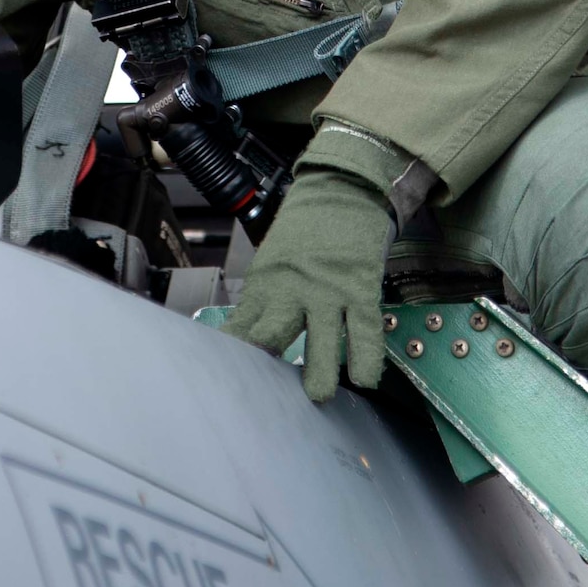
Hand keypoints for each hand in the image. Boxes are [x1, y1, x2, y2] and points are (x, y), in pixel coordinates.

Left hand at [226, 169, 392, 402]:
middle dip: (267, 364)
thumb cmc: (305, 232)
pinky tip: (364, 379)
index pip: (242, 328)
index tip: (222, 384)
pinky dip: (365, 357)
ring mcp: (328, 290)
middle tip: (266, 398)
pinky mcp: (360, 287)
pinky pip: (363, 329)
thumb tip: (248, 345)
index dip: (232, 359)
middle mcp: (292, 289)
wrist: (341, 188)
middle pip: (272, 332)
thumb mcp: (273, 263)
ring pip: (321, 337)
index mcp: (265, 284)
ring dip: (321, 372)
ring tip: (319, 397)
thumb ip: (264, 303)